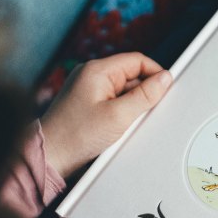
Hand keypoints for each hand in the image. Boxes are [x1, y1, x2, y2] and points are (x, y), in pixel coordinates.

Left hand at [40, 52, 171, 177]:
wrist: (50, 157)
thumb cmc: (75, 136)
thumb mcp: (119, 115)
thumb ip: (145, 95)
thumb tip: (165, 79)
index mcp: (97, 70)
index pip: (137, 60)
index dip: (156, 73)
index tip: (167, 88)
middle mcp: (91, 76)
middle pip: (131, 76)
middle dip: (143, 93)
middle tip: (144, 114)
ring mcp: (88, 90)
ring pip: (124, 91)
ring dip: (132, 106)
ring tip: (124, 125)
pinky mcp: (88, 105)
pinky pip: (114, 102)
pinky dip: (121, 114)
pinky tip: (118, 129)